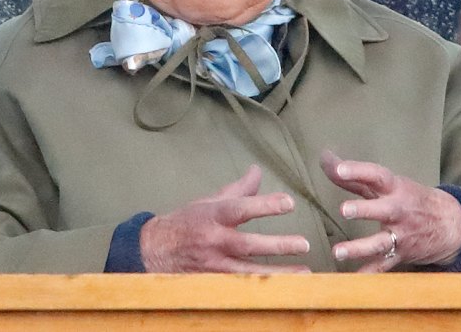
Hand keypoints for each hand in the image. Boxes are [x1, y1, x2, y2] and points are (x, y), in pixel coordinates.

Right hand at [139, 165, 310, 272]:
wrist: (155, 251)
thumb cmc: (187, 222)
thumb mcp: (210, 201)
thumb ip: (238, 189)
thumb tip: (257, 170)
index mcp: (213, 215)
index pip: (241, 208)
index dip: (265, 205)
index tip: (288, 202)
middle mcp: (214, 241)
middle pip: (249, 244)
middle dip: (278, 245)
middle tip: (304, 243)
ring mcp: (214, 266)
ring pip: (250, 272)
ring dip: (279, 273)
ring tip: (305, 273)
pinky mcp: (214, 283)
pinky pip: (242, 288)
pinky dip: (263, 289)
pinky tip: (284, 291)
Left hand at [321, 151, 460, 271]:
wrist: (450, 225)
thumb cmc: (410, 198)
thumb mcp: (387, 183)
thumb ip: (354, 175)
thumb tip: (324, 159)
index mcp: (395, 188)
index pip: (376, 176)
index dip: (358, 171)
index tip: (339, 169)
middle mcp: (398, 210)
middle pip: (382, 209)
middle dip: (364, 210)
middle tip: (344, 210)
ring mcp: (401, 235)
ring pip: (380, 242)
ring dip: (359, 248)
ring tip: (337, 252)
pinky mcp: (401, 254)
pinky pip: (384, 266)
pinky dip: (370, 273)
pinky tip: (354, 280)